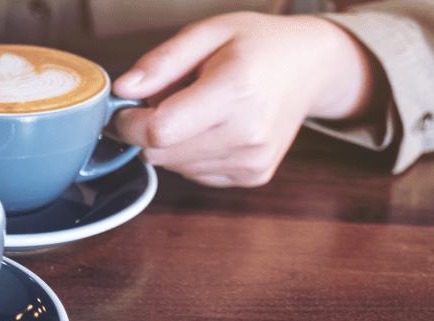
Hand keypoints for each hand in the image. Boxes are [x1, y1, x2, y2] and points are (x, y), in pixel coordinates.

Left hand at [112, 12, 377, 186]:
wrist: (311, 66)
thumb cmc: (259, 44)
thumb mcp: (209, 32)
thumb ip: (161, 61)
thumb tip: (122, 90)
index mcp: (235, 91)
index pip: (160, 130)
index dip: (130, 123)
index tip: (127, 109)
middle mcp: (247, 134)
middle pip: (162, 154)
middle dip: (149, 130)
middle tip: (168, 99)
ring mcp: (252, 160)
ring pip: (175, 167)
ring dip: (172, 142)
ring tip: (197, 109)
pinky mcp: (253, 175)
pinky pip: (195, 174)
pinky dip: (191, 153)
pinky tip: (212, 127)